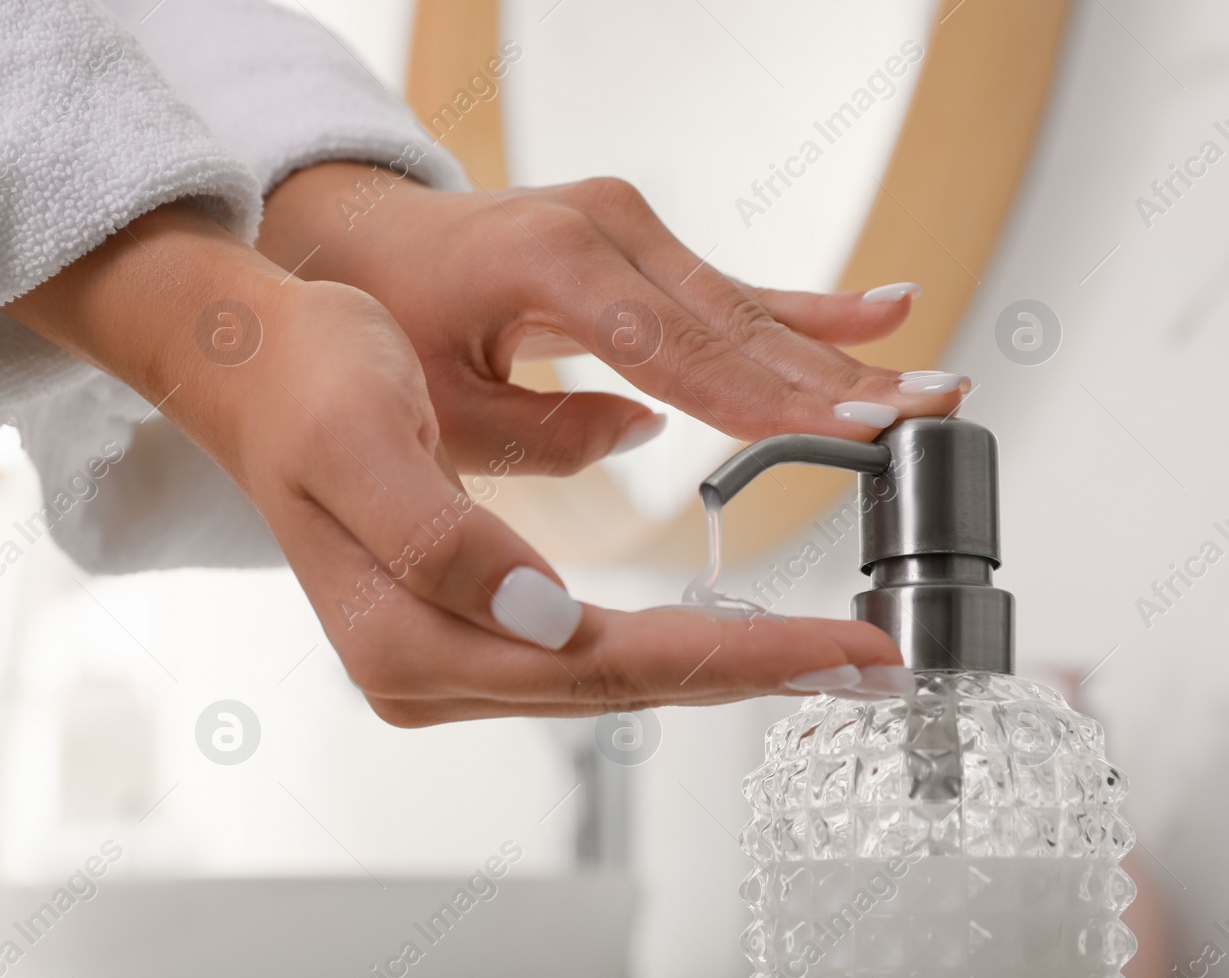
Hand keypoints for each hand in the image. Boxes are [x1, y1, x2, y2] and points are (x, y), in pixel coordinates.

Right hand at [3, 203, 913, 723]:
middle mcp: (427, 673)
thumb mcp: (361, 444)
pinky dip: (674, 643)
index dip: (735, 659)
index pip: (602, 665)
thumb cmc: (305, 386)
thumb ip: (443, 545)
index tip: (841, 651)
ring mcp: (445, 662)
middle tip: (869, 659)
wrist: (255, 371)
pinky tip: (730, 637)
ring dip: (722, 664)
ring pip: (613, 677)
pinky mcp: (463, 635)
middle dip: (752, 673)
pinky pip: (591, 654)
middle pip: (621, 686)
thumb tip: (545, 618)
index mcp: (405, 640)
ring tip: (823, 654)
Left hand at [257, 164, 966, 473]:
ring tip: (933, 383)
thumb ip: (547, 434)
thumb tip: (647, 429)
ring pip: (746, 307)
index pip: (683, 353)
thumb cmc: (389, 328)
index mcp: (553, 268)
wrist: (361, 244)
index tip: (854, 431)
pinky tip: (884, 308)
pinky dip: (805, 306)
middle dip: (837, 376)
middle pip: (737, 324)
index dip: (772, 401)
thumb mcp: (444, 408)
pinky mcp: (636, 240)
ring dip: (840, 351)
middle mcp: (603, 229)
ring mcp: (626, 225)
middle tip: (930, 415)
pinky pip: (730, 285)